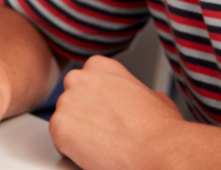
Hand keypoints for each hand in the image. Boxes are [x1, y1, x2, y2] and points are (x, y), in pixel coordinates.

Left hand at [48, 55, 181, 169]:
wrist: (160, 151)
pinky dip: (71, 150)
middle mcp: (78, 78)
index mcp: (100, 66)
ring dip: (77, 132)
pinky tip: (93, 154)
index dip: (97, 102)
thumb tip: (135, 98)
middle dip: (83, 114)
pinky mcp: (58, 126)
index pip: (85, 82)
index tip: (108, 114)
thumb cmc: (162, 129)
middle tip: (104, 132)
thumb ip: (133, 91)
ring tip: (103, 145)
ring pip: (64, 119)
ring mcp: (66, 101)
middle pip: (71, 99)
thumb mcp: (154, 96)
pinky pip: (59, 139)